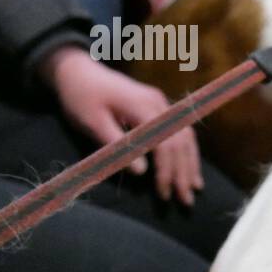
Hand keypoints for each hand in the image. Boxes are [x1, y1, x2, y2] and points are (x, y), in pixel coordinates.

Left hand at [39, 47, 203, 205]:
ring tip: (195, 189)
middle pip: (180, 141)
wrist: (77, 70)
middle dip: (183, 172)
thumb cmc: (80, 97)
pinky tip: (189, 168)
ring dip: (191, 164)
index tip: (163, 194)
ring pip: (186, 136)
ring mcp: (161, 103)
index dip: (166, 170)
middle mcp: (159, 103)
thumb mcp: (91, 122)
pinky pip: (180, 131)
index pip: (164, 142)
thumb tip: (141, 172)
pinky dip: (186, 152)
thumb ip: (117, 144)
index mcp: (142, 105)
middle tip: (185, 201)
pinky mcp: (159, 107)